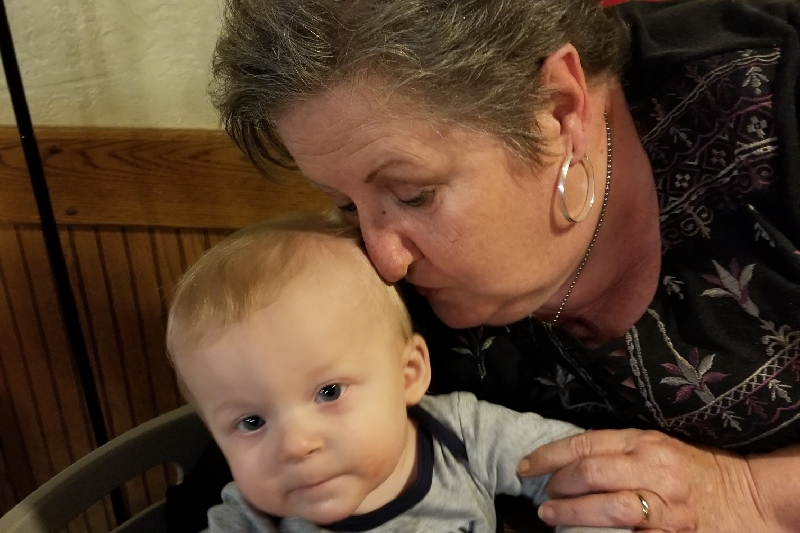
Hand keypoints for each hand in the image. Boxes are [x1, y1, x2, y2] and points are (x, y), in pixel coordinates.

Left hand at [517, 429, 777, 532]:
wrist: (745, 495)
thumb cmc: (693, 468)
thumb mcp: (655, 445)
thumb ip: (616, 450)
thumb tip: (568, 460)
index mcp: (643, 441)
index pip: (583, 445)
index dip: (548, 456)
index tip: (525, 466)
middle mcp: (652, 467)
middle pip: (589, 473)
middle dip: (557, 485)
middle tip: (542, 494)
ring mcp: (665, 503)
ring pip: (606, 508)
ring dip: (571, 513)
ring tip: (550, 515)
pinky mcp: (673, 532)